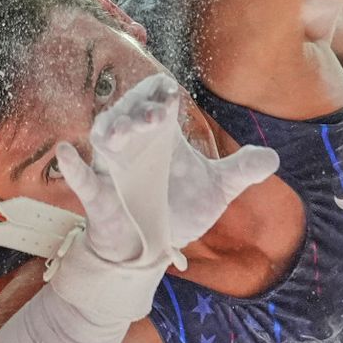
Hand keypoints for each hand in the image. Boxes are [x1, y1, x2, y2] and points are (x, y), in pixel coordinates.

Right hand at [0, 73, 280, 263]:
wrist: (153, 249)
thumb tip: (274, 158)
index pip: (155, 103)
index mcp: (160, 138)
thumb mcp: (216, 192)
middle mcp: (135, 147)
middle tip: (154, 114)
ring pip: (103, 141)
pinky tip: (67, 153)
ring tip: (118, 130)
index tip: (169, 93)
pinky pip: (83, 180)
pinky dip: (74, 168)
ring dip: (109, 132)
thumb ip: (241, 172)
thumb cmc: (179, 210)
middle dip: (137, 110)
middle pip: (128, 115)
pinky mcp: (100, 199)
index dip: (158, 95)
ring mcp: (114, 171)